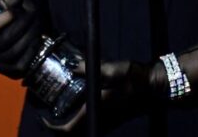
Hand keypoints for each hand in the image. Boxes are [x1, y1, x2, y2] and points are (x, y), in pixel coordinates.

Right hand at [0, 0, 44, 78]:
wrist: (16, 35)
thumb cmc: (11, 18)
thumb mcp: (8, 4)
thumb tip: (15, 0)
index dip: (3, 18)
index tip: (15, 10)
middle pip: (5, 39)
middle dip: (22, 25)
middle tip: (33, 14)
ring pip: (15, 51)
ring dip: (29, 36)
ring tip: (37, 24)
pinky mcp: (11, 73)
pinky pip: (22, 64)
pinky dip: (31, 51)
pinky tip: (36, 39)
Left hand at [40, 59, 166, 131]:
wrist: (154, 88)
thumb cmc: (135, 79)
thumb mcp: (113, 69)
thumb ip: (90, 68)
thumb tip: (73, 67)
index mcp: (95, 110)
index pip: (67, 131)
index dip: (51, 128)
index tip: (43, 119)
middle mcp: (99, 120)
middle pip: (72, 136)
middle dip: (57, 131)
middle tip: (49, 117)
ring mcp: (106, 123)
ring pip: (81, 133)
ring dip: (69, 128)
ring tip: (62, 111)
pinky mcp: (113, 121)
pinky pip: (90, 128)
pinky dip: (80, 124)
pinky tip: (80, 107)